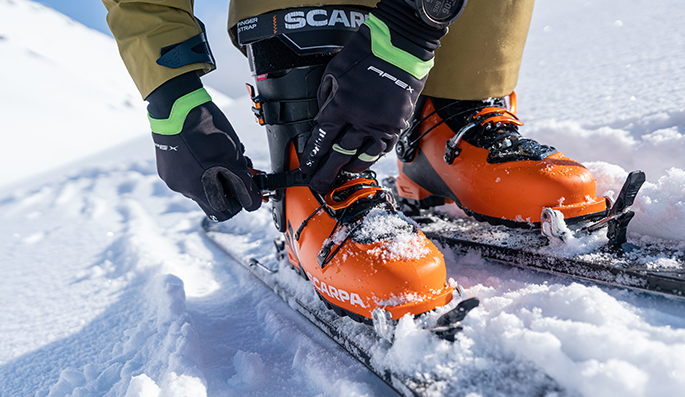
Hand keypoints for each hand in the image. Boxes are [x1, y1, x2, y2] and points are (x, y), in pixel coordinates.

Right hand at [148, 74, 260, 221]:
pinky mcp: (167, 163)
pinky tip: (208, 147)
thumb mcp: (232, 157)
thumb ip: (243, 182)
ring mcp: (172, 175)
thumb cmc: (203, 128)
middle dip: (229, 185)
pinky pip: (189, 171)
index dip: (239, 203)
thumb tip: (253, 201)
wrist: (174, 104)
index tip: (247, 189)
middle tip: (240, 168)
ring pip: (201, 183)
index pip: (223, 213)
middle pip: (212, 198)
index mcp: (197, 190)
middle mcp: (181, 187)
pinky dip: (202, 165)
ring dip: (216, 173)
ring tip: (225, 153)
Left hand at [300, 1, 446, 192]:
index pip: (323, 138)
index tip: (307, 165)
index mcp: (342, 105)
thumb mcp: (335, 70)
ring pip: (362, 156)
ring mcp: (381, 124)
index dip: (313, 155)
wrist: (401, 47)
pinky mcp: (397, 125)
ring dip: (348, 168)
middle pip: (339, 153)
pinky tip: (362, 163)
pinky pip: (382, 150)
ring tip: (340, 175)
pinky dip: (371, 159)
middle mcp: (361, 119)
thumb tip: (322, 114)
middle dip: (326, 171)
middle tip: (318, 184)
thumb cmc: (368, 52)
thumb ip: (326, 95)